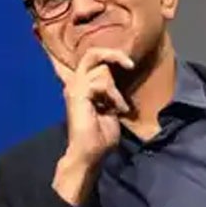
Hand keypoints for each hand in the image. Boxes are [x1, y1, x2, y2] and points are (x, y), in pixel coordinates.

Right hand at [49, 47, 133, 206]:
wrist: (90, 153)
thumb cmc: (100, 135)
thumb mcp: (110, 107)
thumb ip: (111, 91)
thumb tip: (118, 79)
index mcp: (81, 85)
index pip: (92, 59)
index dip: (109, 55)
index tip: (128, 64)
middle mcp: (75, 83)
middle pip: (92, 53)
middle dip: (113, 54)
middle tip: (130, 64)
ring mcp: (75, 87)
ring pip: (101, 70)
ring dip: (115, 90)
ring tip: (118, 107)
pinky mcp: (78, 94)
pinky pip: (101, 83)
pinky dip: (113, 96)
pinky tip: (116, 110)